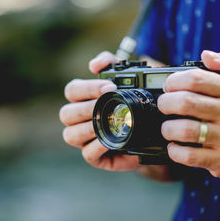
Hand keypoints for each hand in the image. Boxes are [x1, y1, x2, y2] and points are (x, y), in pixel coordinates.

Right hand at [59, 51, 140, 170]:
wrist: (153, 128)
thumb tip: (93, 65)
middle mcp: (78, 120)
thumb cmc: (133, 102)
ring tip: (108, 121)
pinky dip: (97, 147)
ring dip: (89, 127)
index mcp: (82, 100)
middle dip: (88, 108)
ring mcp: (84, 140)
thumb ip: (111, 63)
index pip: (72, 91)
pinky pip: (87, 154)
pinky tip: (110, 140)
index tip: (110, 87)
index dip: (87, 88)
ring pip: (70, 135)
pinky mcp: (96, 157)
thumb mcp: (126, 78)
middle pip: (66, 114)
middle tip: (109, 104)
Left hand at [158, 50, 219, 179]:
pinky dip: (174, 150)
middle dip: (166, 103)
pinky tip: (175, 145)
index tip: (169, 86)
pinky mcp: (219, 160)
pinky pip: (187, 156)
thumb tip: (206, 54)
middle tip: (163, 105)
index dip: (174, 81)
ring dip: (167, 128)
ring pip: (184, 130)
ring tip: (167, 127)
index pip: (196, 78)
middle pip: (185, 103)